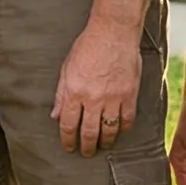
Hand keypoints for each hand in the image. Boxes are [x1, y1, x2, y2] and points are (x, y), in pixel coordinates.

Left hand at [52, 16, 142, 156]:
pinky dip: (123, 129)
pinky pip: (127, 120)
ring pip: (108, 130)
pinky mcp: (129, 95)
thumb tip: (55, 116)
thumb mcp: (67, 68)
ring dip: (104, 142)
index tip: (69, 147)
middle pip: (89, 132)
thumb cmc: (87, 46)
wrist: (113, 32)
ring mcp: (113, 98)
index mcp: (74, 92)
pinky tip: (119, 131)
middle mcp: (93, 99)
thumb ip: (61, 94)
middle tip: (86, 152)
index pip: (68, 125)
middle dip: (86, 146)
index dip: (68, 140)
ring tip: (102, 145)